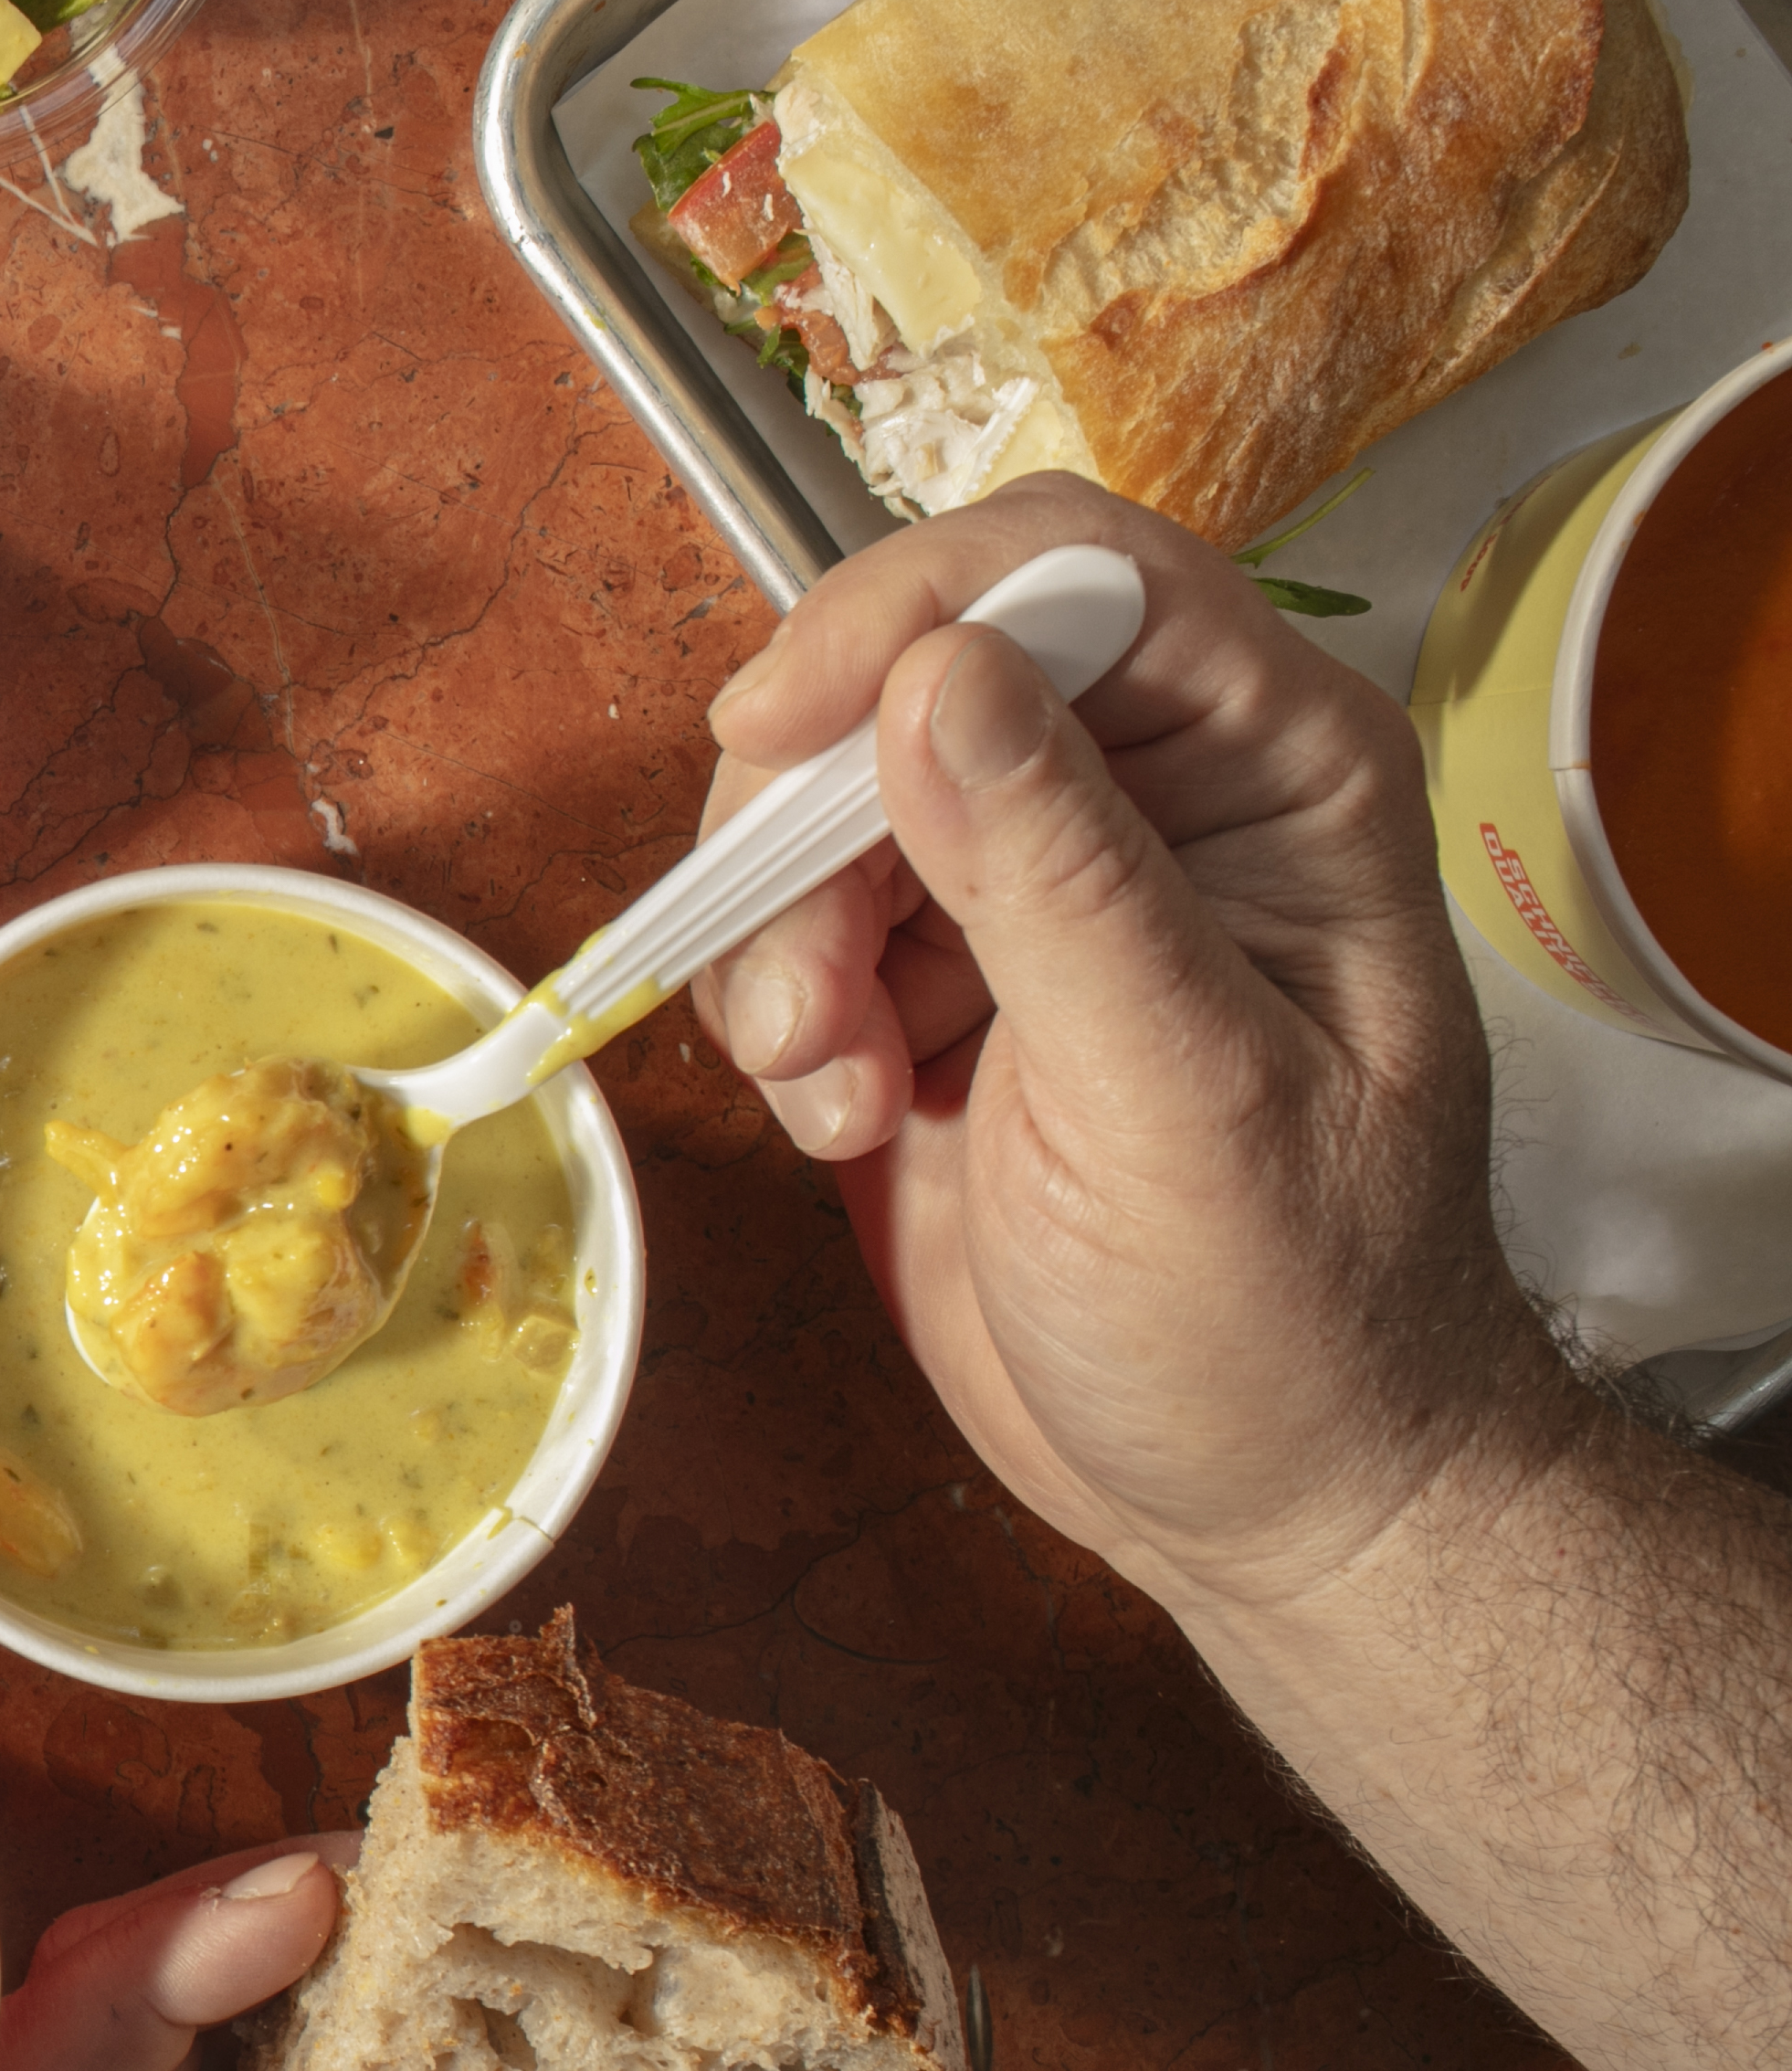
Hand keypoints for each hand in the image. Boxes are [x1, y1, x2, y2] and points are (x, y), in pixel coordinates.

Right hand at [682, 478, 1568, 1617]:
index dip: (908, 616)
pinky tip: (847, 1117)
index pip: (1077, 577)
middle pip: (911, 676)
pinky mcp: (945, 977)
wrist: (1266, 1492)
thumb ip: (1062, 880)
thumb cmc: (1293, 1319)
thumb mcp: (1181, 1097)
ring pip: (830, 802)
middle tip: (799, 992)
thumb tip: (940, 677)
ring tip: (833, 1085)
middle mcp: (1159, 794)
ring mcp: (1042, 885)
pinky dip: (781, 1012)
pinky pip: (800, 917)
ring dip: (782, 939)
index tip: (777, 731)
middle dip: (813, 827)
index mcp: (1278, 771)